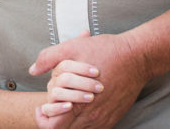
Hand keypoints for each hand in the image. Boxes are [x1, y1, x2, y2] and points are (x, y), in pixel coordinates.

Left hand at [30, 32, 150, 128]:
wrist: (136, 57)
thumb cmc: (106, 51)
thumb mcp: (72, 48)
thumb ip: (49, 58)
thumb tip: (33, 70)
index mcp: (78, 103)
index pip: (54, 127)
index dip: (44, 120)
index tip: (41, 109)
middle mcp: (92, 117)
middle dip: (55, 120)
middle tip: (53, 105)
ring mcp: (104, 119)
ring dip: (70, 121)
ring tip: (68, 103)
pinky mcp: (114, 118)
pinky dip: (85, 121)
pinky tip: (83, 105)